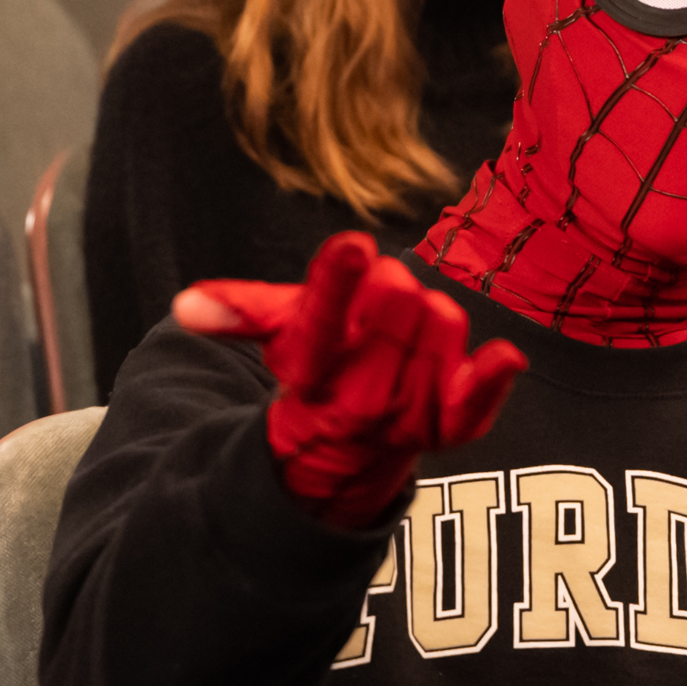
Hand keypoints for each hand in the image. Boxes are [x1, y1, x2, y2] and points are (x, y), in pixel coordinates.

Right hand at [173, 232, 525, 528]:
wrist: (350, 439)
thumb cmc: (319, 362)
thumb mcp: (277, 330)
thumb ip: (238, 311)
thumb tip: (183, 306)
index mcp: (312, 364)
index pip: (321, 318)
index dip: (336, 283)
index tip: (353, 245)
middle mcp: (360, 393)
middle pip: (398, 299)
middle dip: (391, 286)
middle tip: (379, 301)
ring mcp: (407, 413)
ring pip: (443, 322)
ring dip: (431, 315)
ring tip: (407, 334)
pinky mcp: (451, 426)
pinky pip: (476, 403)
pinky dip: (488, 381)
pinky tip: (503, 357)